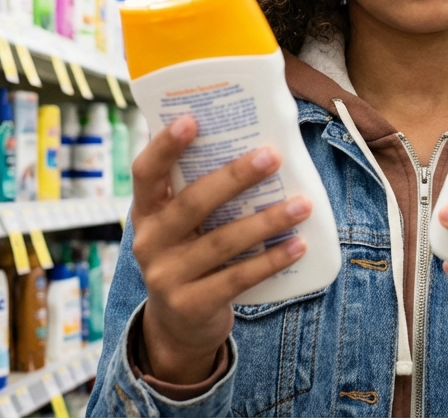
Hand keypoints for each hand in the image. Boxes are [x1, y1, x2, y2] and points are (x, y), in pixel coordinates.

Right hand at [131, 115, 312, 383]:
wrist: (177, 327)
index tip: (193, 119)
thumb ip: (202, 195)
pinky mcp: (191, 305)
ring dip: (267, 221)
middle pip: (192, 203)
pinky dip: (271, 260)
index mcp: (146, 212)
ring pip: (222, 242)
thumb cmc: (191, 256)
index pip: (146, 172)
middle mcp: (149, 242)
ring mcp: (166, 276)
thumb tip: (257, 146)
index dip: (165, 145)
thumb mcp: (183, 227)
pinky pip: (237, 279)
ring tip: (302, 204)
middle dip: (235, 177)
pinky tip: (298, 245)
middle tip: (273, 156)